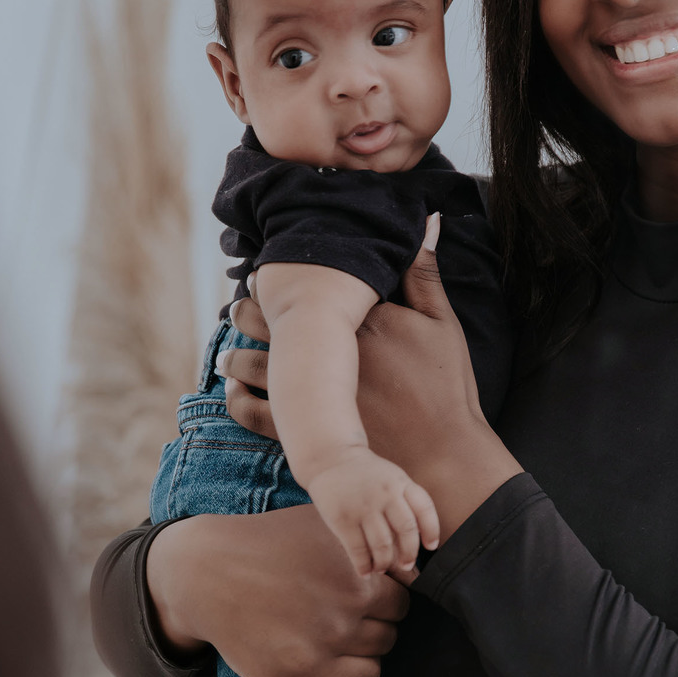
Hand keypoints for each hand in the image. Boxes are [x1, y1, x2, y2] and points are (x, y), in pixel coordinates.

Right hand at [145, 507, 407, 676]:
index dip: (386, 600)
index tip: (365, 597)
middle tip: (345, 618)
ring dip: (360, 665)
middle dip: (373, 629)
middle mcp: (340, 623)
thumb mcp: (325, 524)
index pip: (403, 605)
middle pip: (388, 641)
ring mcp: (311, 659)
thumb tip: (417, 566)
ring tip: (340, 649)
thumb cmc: (270, 540)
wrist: (205, 569)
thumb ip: (373, 542)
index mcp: (356, 583)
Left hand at [220, 230, 520, 539]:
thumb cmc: (447, 390)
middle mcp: (325, 353)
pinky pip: (251, 412)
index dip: (281, 277)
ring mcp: (310, 393)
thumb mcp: (442, 324)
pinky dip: (236, 398)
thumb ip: (425, 272)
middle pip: (265, 319)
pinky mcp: (303, 431)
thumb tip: (430, 221)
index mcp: (355, 320)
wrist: (444, 455)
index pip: (302, 286)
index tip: (269, 270)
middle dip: (250, 309)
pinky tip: (234, 390)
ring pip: (250, 362)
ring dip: (235, 352)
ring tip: (230, 348)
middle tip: (242, 305)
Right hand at [307, 446, 439, 575]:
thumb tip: (418, 538)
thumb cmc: (366, 475)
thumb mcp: (392, 477)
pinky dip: (364, 565)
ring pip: (382, 545)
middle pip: (406, 530)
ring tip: (382, 568)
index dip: (431, 530)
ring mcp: (363, 506)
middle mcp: (385, 494)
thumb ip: (405, 500)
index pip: (424, 509)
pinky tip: (365, 571)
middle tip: (406, 565)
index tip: (431, 546)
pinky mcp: (342, 519)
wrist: (331, 459)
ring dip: (385, 563)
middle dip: (409, 553)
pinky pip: (357, 550)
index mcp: (401, 483)